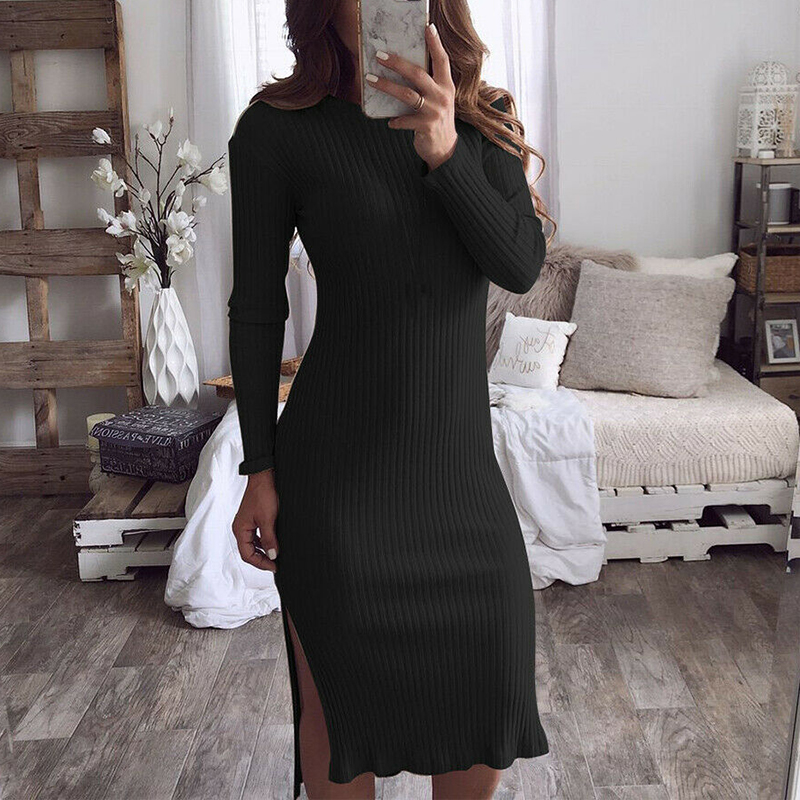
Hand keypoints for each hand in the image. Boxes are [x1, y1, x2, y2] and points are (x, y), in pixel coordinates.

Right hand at [232, 468, 278, 571]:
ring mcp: (246, 523)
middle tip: (276, 563)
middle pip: (249, 551)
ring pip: (253, 544)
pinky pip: (257, 536)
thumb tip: (272, 556)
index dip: (261, 563)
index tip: (274, 566)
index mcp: (240, 530)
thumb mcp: (268, 519)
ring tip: (276, 555)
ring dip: (263, 551)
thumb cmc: (263, 494)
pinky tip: (273, 543)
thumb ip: (269, 539)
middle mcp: (241, 528)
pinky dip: (264, 542)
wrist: (264, 476)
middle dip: (262, 559)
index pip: (247, 555)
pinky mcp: (253, 519)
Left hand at [366, 23, 457, 170]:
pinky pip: (404, 120)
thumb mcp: (439, 99)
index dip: (435, 43)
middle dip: (396, 63)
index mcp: (446, 86)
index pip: (442, 60)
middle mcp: (442, 96)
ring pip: (407, 94)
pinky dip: (395, 121)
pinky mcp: (426, 127)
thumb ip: (429, 85)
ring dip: (386, 86)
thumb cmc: (437, 119)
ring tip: (371, 79)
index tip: (428, 27)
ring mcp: (434, 112)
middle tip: (379, 55)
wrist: (446, 149)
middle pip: (417, 74)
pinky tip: (389, 122)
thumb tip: (404, 68)